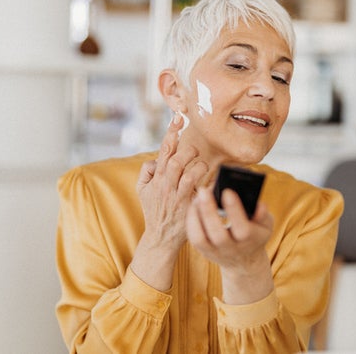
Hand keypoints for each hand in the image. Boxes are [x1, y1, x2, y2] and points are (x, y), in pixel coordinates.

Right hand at [131, 113, 207, 289]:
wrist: (160, 238)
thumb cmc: (154, 209)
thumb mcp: (142, 190)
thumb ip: (146, 170)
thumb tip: (156, 157)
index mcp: (157, 178)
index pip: (164, 150)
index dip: (171, 132)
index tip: (179, 118)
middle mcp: (167, 186)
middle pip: (177, 160)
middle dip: (188, 150)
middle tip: (195, 148)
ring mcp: (178, 197)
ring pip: (189, 175)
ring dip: (198, 166)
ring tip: (202, 164)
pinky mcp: (190, 208)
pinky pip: (202, 192)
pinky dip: (208, 183)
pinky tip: (214, 179)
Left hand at [186, 187, 274, 303]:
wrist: (244, 260)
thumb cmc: (255, 234)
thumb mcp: (265, 225)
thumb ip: (263, 215)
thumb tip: (259, 205)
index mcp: (250, 241)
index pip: (243, 229)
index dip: (235, 210)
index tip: (227, 191)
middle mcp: (232, 249)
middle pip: (218, 235)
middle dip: (209, 211)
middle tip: (204, 190)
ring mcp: (216, 252)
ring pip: (200, 238)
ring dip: (196, 216)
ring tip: (197, 197)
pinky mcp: (204, 251)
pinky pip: (193, 237)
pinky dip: (191, 220)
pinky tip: (194, 205)